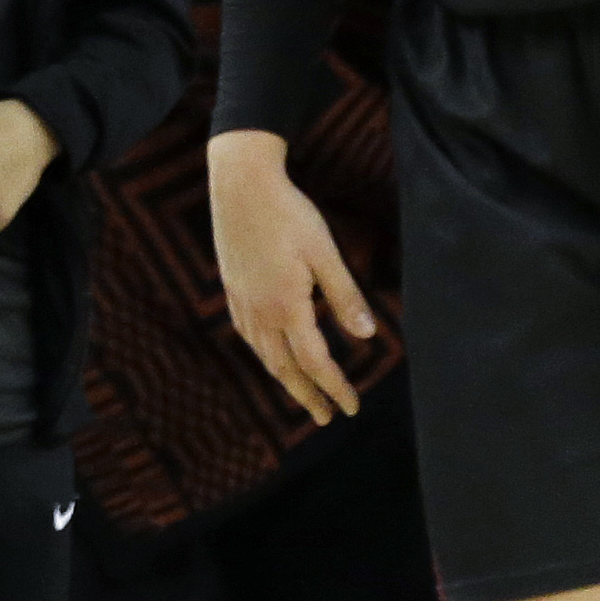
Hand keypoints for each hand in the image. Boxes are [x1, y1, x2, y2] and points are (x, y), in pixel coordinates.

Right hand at [208, 129, 375, 421]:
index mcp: (287, 306)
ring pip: (264, 355)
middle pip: (286, 368)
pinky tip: (271, 354)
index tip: (352, 407)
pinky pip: (249, 336)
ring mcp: (242, 301)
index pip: (315, 362)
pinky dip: (264, 355)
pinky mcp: (232, 288)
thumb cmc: (289, 213)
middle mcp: (260, 311)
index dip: (335, 387)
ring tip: (303, 394)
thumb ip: (345, 296)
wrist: (240, 183)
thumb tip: (368, 336)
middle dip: (308, 396)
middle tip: (328, 417)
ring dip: (286, 380)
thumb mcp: (325, 253)